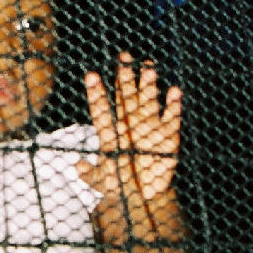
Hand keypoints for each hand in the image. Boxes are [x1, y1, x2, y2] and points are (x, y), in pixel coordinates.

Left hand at [77, 54, 181, 203]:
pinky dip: (173, 106)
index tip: (91, 76)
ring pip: (148, 101)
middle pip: (126, 97)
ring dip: (149, 86)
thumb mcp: (101, 183)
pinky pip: (172, 119)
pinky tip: (174, 92)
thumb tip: (77, 165)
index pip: (102, 111)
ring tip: (148, 67)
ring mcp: (150, 128)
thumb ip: (90, 175)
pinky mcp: (168, 137)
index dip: (97, 95)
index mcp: (112, 133)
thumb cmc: (119, 184)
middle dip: (125, 78)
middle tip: (123, 57)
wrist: (143, 195)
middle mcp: (130, 125)